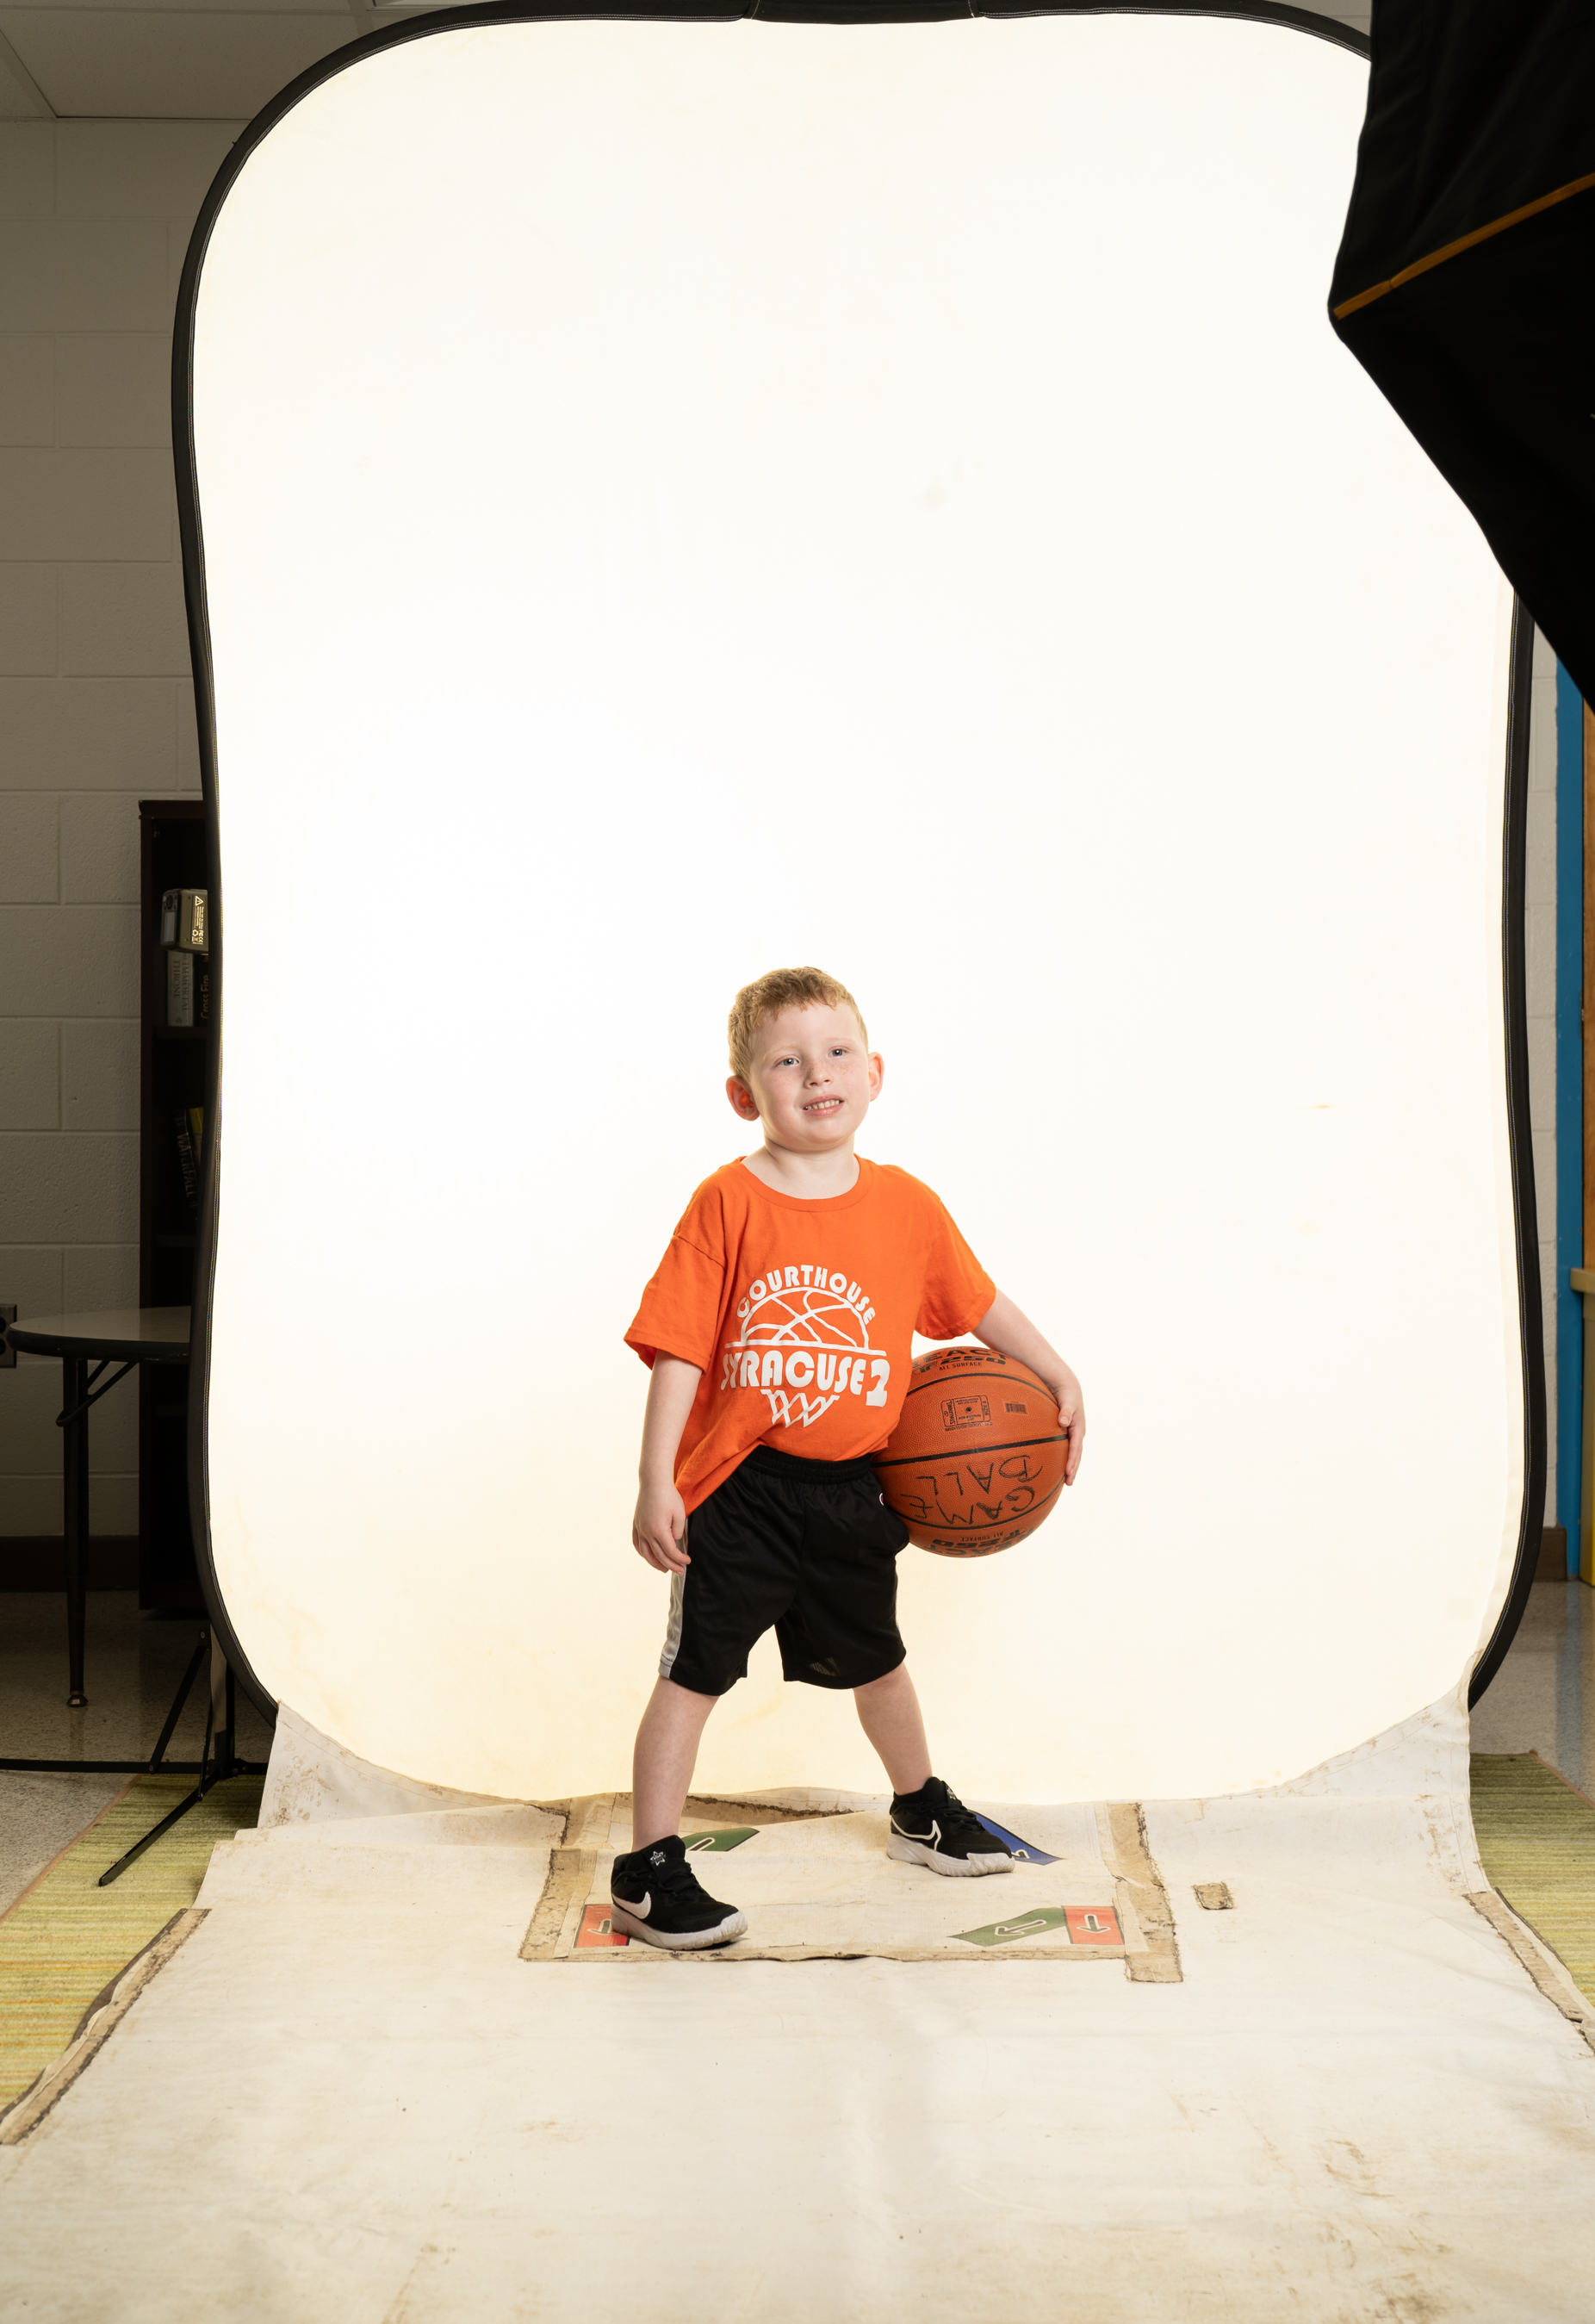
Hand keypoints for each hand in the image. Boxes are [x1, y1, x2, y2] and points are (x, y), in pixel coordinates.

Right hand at [633, 1481, 689, 1572]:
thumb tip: (674, 1542)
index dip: (679, 1559)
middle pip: (658, 1555)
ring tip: (664, 1569)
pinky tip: (648, 1557)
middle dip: (670, 1565)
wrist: (653, 1482)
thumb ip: (677, 1532)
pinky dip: (642, 1552)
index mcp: (659, 1530)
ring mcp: (640, 1528)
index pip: (670, 1551)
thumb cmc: (669, 1496)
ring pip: (645, 1553)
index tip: (688, 1561)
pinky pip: (637, 1543)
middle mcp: (647, 1532)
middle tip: (680, 1571)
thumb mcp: (680, 1514)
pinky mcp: (636, 1524)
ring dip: (655, 1563)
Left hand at [1047, 1365, 1085, 1484]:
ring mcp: (1074, 1434)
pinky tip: (1059, 1467)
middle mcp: (1078, 1433)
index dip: (1072, 1460)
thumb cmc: (1066, 1394)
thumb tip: (1063, 1421)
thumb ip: (1065, 1410)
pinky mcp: (1068, 1433)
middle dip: (1074, 1469)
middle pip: (1077, 1454)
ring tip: (1067, 1481)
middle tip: (1069, 1483)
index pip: (1075, 1447)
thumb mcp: (1067, 1400)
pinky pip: (1067, 1449)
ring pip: (1074, 1454)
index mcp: (1078, 1427)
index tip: (1068, 1472)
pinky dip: (1066, 1459)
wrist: (1068, 1388)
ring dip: (1071, 1466)